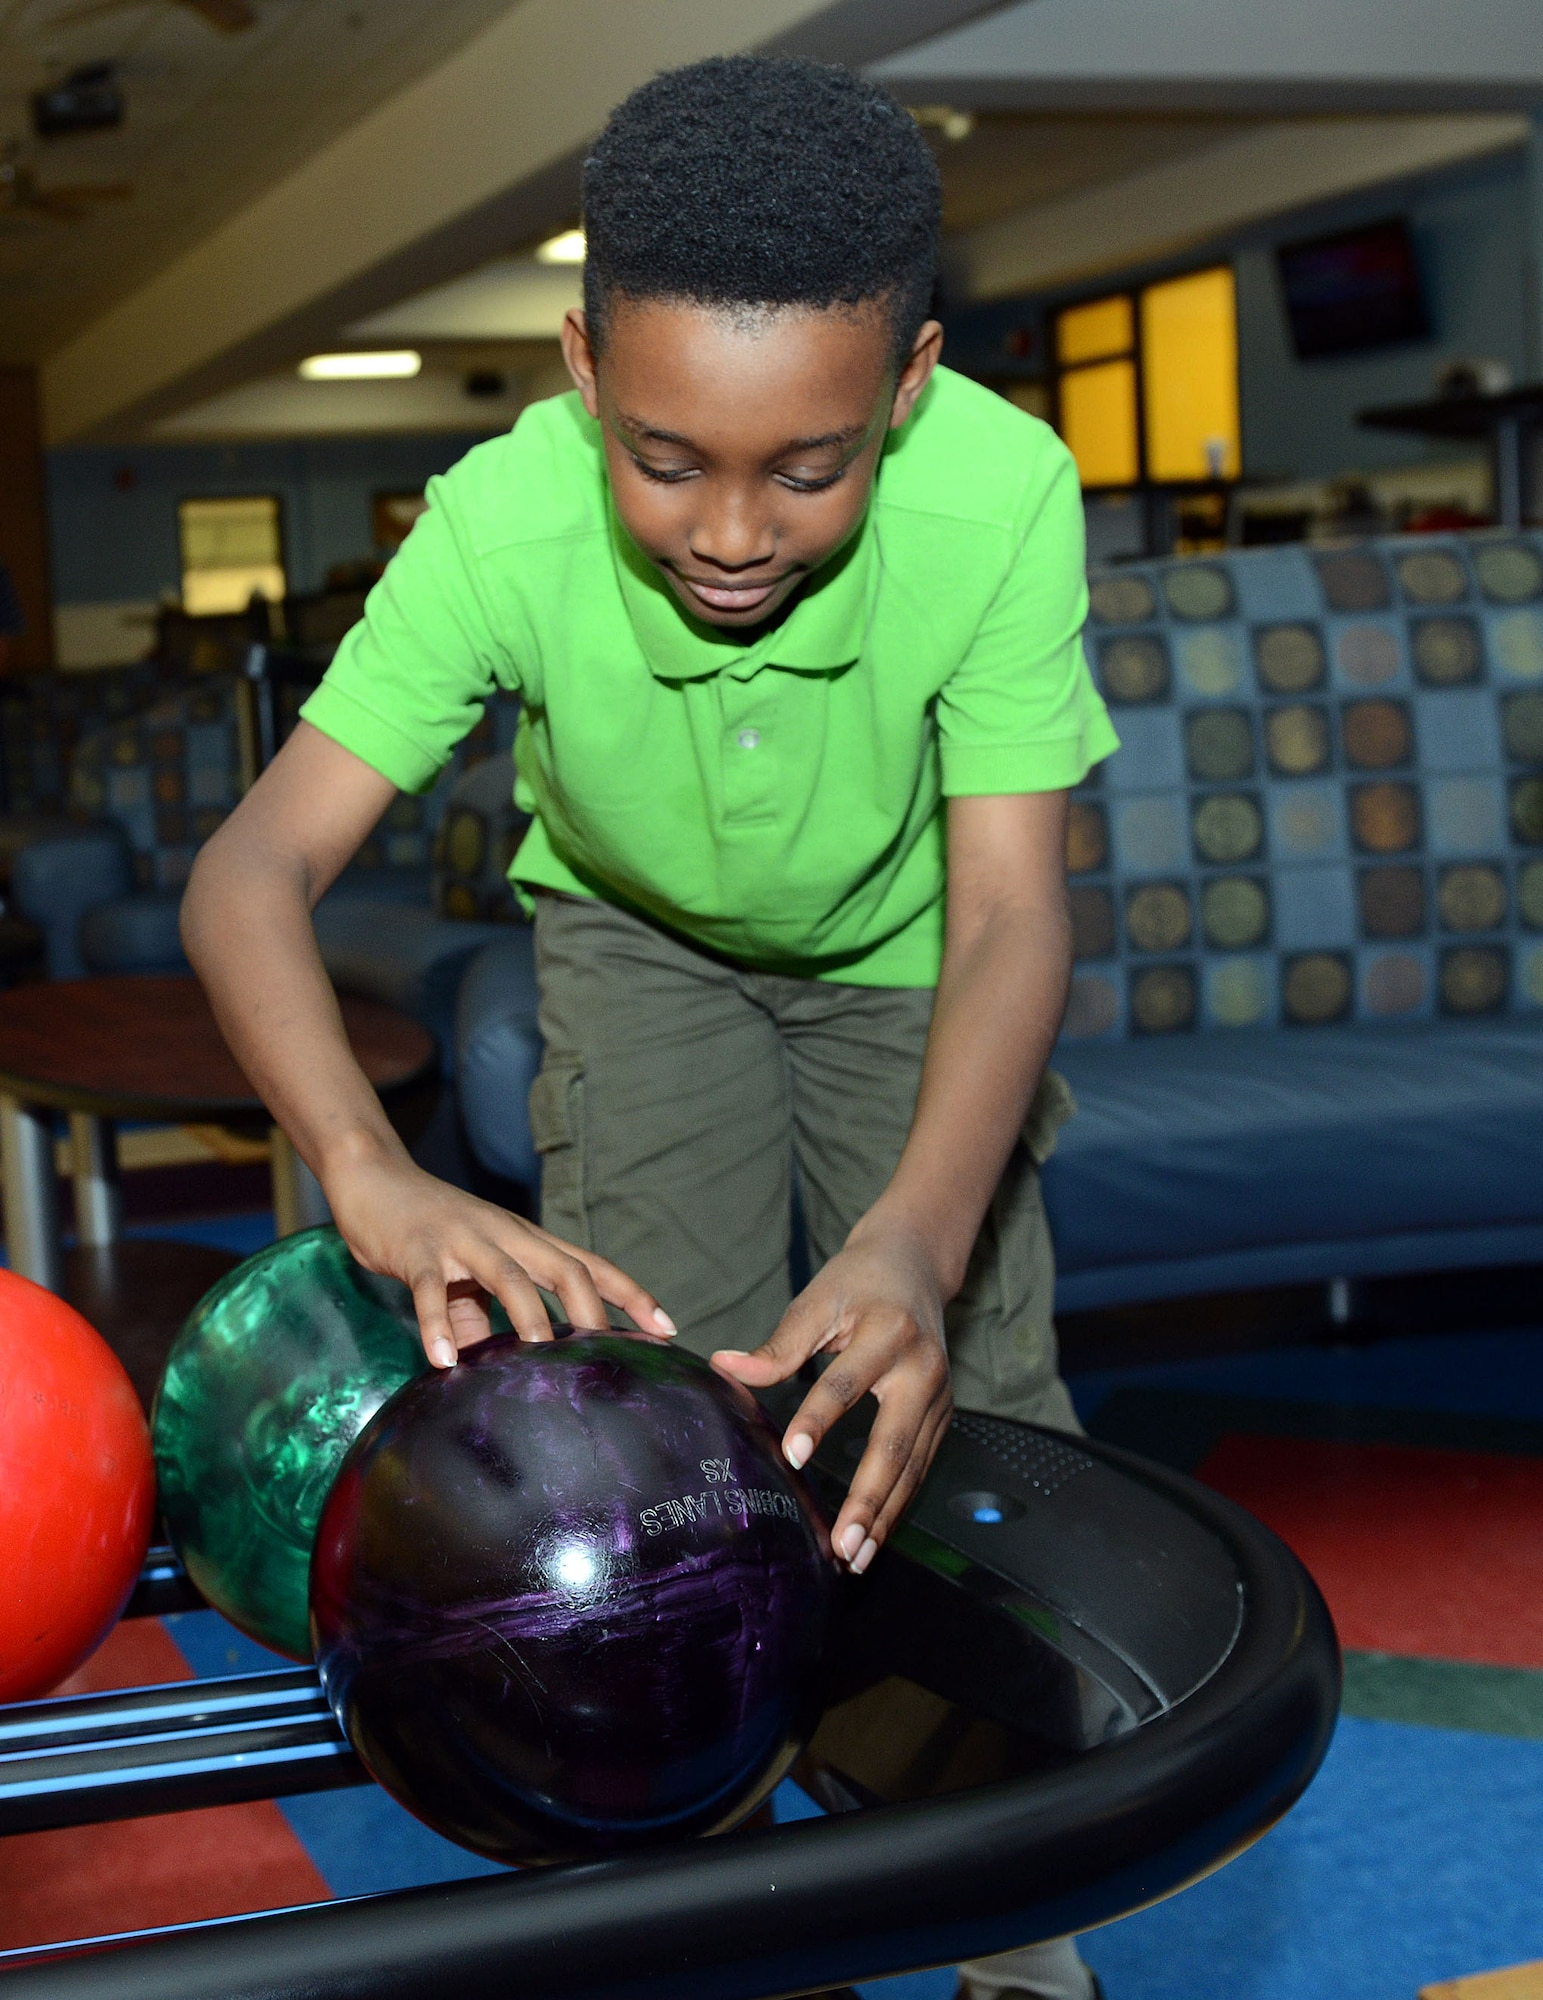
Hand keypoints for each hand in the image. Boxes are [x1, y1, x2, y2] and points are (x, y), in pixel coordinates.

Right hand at [323, 1143, 674, 1367]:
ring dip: (529, 1314)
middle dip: (592, 1310)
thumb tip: (494, 1371)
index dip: (630, 1294)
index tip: (667, 1327)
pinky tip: (441, 1362)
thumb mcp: (466, 1275)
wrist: (373, 1178)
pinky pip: (431, 1289)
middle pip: (563, 1267)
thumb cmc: (429, 1231)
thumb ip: (481, 1319)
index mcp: (525, 1240)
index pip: (589, 1264)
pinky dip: (436, 1325)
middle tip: (612, 1355)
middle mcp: (505, 1234)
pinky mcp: (419, 1249)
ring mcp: (463, 1239)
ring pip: (508, 1274)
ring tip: (542, 1354)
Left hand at [711, 1212, 951, 1574]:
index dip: (817, 1420)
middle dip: (868, 1500)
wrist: (915, 1263)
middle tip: (841, 1544)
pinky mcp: (943, 1413)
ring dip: (884, 1517)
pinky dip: (899, 1504)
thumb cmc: (859, 1280)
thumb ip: (779, 1344)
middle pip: (893, 1443)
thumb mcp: (818, 1299)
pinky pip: (920, 1466)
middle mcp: (922, 1369)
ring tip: (855, 1558)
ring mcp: (940, 1395)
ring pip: (911, 1466)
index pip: (846, 1384)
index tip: (791, 1458)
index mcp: (888, 1333)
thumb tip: (725, 1367)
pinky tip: (877, 1535)